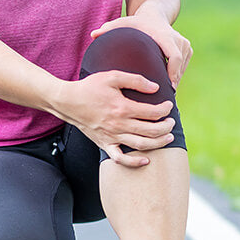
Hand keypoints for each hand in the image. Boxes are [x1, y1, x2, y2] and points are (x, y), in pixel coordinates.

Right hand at [49, 71, 174, 166]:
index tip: (169, 105)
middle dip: (166, 127)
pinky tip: (146, 160)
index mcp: (122, 107)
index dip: (165, 109)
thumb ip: (135, 80)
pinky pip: (120, 159)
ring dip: (158, 143)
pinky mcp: (104, 144)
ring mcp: (112, 137)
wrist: (67, 102)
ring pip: (141, 145)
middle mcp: (119, 125)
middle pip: (151, 130)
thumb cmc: (89, 87)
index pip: (153, 112)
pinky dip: (134, 162)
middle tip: (172, 122)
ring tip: (168, 138)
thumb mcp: (112, 76)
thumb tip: (155, 87)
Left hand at [91, 13, 192, 88]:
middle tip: (165, 99)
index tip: (168, 87)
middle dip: (173, 81)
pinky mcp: (188, 48)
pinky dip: (177, 76)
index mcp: (164, 35)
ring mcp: (185, 43)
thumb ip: (108, 29)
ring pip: (183, 67)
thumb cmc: (136, 23)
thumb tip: (93, 34)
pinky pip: (184, 66)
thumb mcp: (123, 23)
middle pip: (180, 64)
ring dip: (175, 80)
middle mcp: (178, 39)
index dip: (173, 73)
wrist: (154, 14)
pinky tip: (167, 88)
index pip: (175, 56)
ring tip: (165, 96)